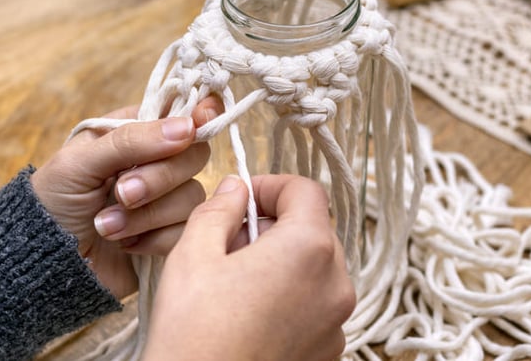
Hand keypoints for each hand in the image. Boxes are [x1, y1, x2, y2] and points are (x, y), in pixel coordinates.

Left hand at [30, 96, 222, 298]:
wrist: (44, 264)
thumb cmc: (52, 203)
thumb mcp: (79, 163)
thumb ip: (131, 141)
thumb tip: (187, 127)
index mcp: (136, 132)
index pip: (182, 114)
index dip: (200, 115)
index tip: (199, 123)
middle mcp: (158, 162)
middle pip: (195, 156)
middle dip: (159, 179)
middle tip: (121, 194)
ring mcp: (167, 200)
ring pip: (192, 196)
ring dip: (147, 215)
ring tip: (106, 227)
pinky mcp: (171, 236)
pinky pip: (187, 230)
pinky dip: (154, 240)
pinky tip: (126, 244)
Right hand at [145, 175, 355, 360]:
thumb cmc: (194, 334)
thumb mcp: (193, 255)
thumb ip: (219, 210)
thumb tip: (236, 188)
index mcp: (309, 250)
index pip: (307, 191)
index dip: (272, 186)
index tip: (242, 199)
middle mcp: (336, 285)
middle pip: (314, 230)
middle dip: (273, 226)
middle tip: (229, 243)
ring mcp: (336, 323)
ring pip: (315, 270)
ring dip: (281, 262)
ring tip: (236, 283)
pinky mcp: (327, 351)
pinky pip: (315, 306)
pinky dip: (290, 297)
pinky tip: (249, 314)